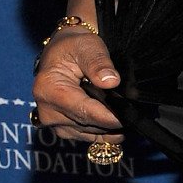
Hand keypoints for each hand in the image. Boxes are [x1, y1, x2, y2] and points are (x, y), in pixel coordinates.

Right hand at [32, 28, 122, 143]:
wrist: (63, 52)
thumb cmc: (74, 45)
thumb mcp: (87, 45)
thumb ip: (98, 63)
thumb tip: (111, 82)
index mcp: (48, 89)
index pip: (83, 111)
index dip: (108, 116)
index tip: (129, 117)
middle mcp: (47, 111)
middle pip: (88, 124)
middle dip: (113, 120)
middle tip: (135, 112)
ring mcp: (54, 123)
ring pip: (91, 133)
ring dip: (110, 126)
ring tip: (128, 113)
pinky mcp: (64, 129)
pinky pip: (89, 136)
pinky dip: (105, 131)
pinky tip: (118, 125)